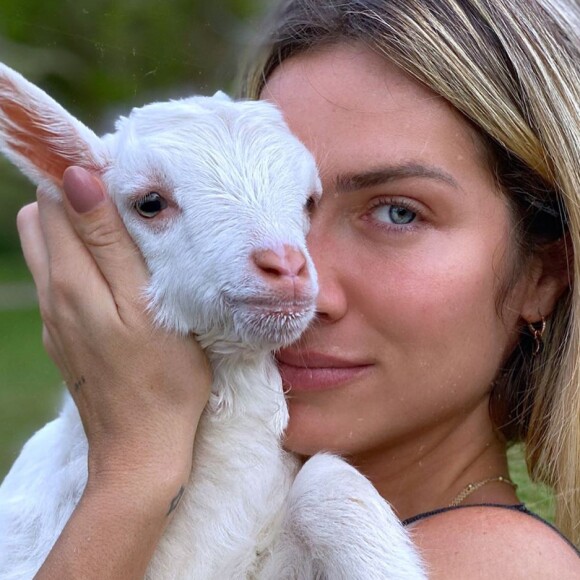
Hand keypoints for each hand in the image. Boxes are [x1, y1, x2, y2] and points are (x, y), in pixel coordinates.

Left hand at [17, 166, 211, 489]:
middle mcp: (51, 296)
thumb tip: (76, 179)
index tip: (124, 180)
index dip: (83, 177)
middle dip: (77, 200)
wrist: (142, 450)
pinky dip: (83, 264)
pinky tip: (120, 282)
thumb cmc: (163, 377)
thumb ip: (108, 243)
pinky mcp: (66, 337)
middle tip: (129, 209)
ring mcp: (55, 320)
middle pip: (42, 220)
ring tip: (127, 241)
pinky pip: (61, 282)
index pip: (53, 199)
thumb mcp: (145, 304)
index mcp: (70, 281)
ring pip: (49, 251)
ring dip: (79, 232)